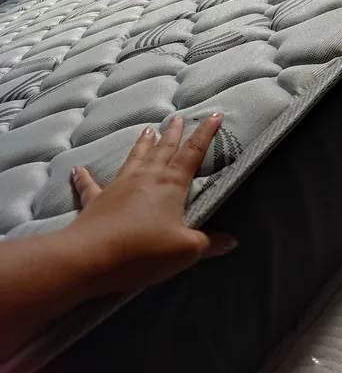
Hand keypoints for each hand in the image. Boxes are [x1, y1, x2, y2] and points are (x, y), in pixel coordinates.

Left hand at [68, 113, 235, 295]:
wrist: (91, 257)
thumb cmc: (144, 251)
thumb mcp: (186, 251)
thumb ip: (210, 243)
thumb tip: (232, 240)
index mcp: (171, 184)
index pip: (193, 152)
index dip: (206, 133)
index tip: (216, 115)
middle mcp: (146, 177)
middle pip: (164, 149)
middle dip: (174, 133)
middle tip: (179, 117)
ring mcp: (119, 185)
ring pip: (135, 158)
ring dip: (142, 144)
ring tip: (147, 130)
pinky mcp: (96, 200)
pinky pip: (91, 185)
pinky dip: (85, 177)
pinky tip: (78, 170)